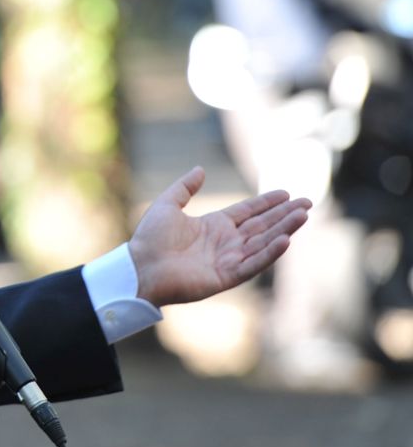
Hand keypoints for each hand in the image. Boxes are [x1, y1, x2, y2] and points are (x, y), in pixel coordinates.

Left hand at [128, 166, 310, 307]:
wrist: (139, 267)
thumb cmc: (149, 239)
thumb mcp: (167, 205)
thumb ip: (185, 188)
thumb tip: (200, 169)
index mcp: (214, 226)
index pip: (248, 212)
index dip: (267, 203)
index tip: (287, 193)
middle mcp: (226, 242)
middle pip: (261, 226)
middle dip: (284, 215)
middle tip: (307, 203)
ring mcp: (228, 260)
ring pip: (262, 242)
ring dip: (283, 230)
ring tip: (302, 216)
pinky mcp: (226, 277)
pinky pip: (253, 264)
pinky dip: (269, 253)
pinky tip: (285, 240)